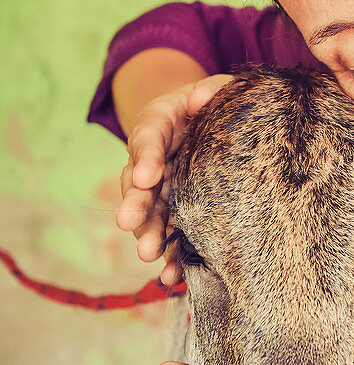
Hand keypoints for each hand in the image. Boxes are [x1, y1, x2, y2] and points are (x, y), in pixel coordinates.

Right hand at [116, 75, 231, 283]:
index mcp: (159, 124)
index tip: (147, 175)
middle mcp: (153, 159)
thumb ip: (210, 90)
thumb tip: (202, 98)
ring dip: (147, 235)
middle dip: (135, 204)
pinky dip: (170, 256)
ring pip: (150, 213)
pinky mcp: (176, 211)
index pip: (148, 138)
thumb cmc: (212, 101)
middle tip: (128, 224)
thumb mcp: (214, 88)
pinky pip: (170, 234)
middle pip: (138, 183)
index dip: (146, 157)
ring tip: (149, 255)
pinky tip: (171, 277)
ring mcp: (162, 188)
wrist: (209, 119)